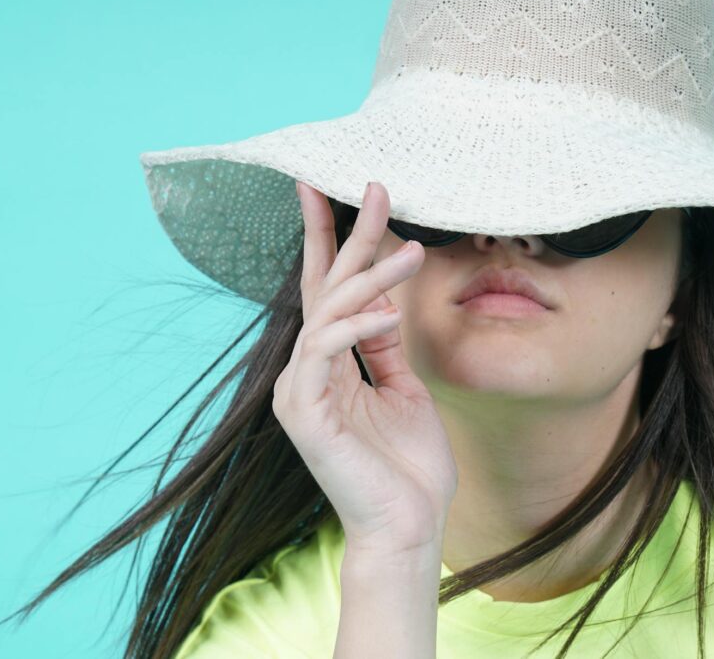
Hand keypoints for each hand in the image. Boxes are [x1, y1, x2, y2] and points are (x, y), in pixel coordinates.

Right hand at [273, 180, 457, 555]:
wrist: (408, 526)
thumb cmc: (408, 465)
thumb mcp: (404, 389)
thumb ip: (385, 346)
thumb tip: (383, 300)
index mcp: (328, 367)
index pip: (328, 294)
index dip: (334, 243)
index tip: (346, 193)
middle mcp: (306, 373)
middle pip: (323, 290)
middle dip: (347, 236)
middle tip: (376, 187)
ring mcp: (300, 393)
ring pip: (326, 313)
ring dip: (369, 277)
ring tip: (414, 251)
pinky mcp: (304, 414)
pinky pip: (326, 352)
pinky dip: (357, 327)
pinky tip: (390, 314)